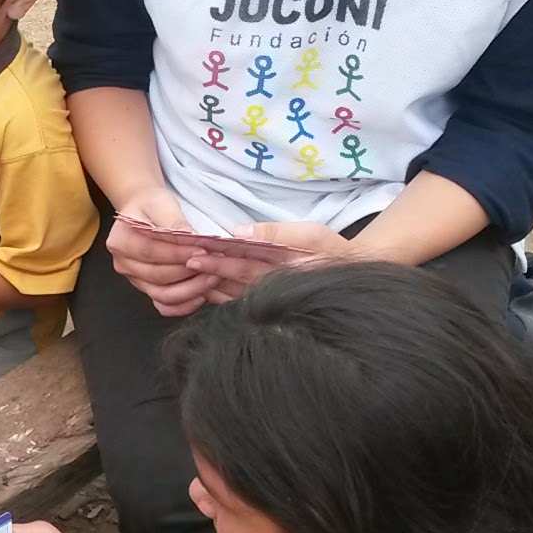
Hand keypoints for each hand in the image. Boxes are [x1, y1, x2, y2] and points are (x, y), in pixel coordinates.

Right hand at [107, 186, 216, 318]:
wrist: (145, 211)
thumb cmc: (152, 205)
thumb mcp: (161, 203)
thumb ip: (173, 220)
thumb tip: (188, 236)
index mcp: (120, 241)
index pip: (150, 252)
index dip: (178, 254)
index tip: (203, 249)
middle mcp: (123, 264)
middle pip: (157, 276)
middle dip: (189, 271)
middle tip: (215, 265)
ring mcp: (135, 280)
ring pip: (162, 294)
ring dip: (191, 289)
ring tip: (213, 277)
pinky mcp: (147, 289)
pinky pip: (165, 305)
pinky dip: (184, 305)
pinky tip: (201, 295)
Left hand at [186, 220, 351, 304]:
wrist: (351, 273)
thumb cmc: (330, 249)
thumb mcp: (310, 234)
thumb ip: (275, 233)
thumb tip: (239, 232)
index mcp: (279, 268)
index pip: (242, 264)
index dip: (218, 260)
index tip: (194, 254)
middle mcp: (271, 285)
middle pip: (231, 279)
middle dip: (206, 271)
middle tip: (181, 264)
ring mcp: (269, 294)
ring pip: (231, 292)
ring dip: (207, 284)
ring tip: (183, 276)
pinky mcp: (267, 298)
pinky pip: (239, 299)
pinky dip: (219, 295)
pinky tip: (201, 290)